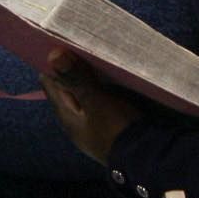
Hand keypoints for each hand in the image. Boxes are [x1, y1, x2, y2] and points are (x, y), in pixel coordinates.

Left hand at [40, 50, 145, 164]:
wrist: (147, 157)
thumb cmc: (116, 129)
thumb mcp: (97, 102)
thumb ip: (77, 79)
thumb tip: (53, 55)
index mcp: (66, 117)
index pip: (50, 83)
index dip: (52, 63)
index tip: (60, 40)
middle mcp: (77, 121)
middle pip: (69, 87)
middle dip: (73, 67)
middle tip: (83, 40)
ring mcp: (94, 123)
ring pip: (86, 92)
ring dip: (90, 76)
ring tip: (98, 51)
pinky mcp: (111, 123)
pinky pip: (102, 99)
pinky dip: (104, 86)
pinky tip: (112, 74)